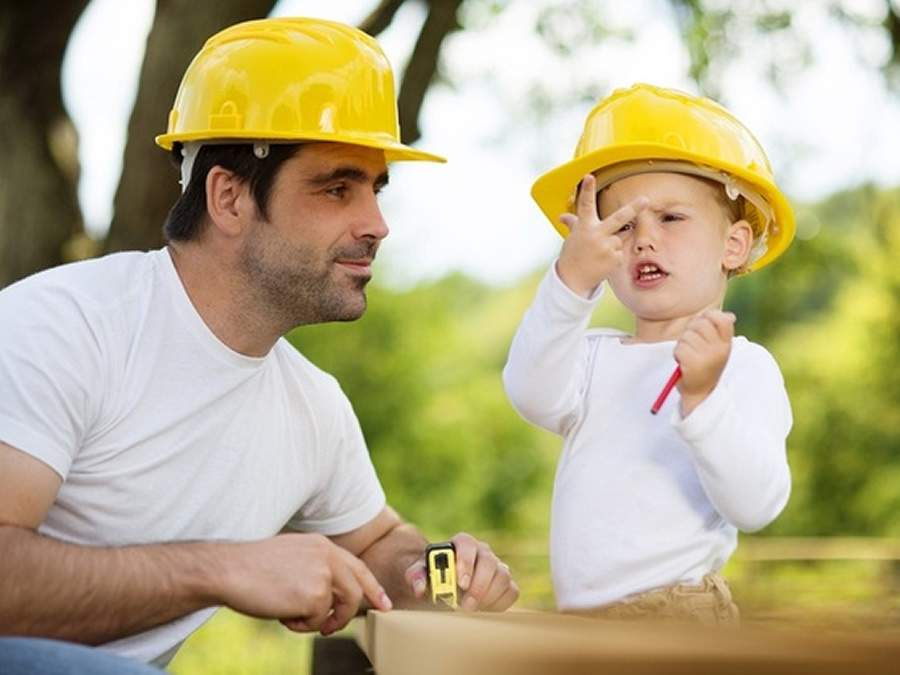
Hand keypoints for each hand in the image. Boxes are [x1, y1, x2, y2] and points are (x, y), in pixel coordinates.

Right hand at [216, 533, 391, 635]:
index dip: (372, 586)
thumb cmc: (252, 567)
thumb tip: (331, 597)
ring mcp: (323, 574)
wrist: (229, 569)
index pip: (357, 566)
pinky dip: (299, 625)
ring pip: (336, 609)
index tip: (383, 603)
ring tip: (292, 618)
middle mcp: (327, 556)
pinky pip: (317, 621)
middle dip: (347, 614)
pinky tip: (281, 616)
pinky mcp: (315, 594)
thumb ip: (315, 569)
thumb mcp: (292, 558)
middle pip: (356, 591)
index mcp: (322, 545)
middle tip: (333, 628)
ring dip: (317, 621)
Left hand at [403, 532, 518, 611]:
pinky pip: (512, 591)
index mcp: (462, 543)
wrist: (447, 583)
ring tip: (473, 608)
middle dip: (479, 585)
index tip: (460, 582)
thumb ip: (416, 576)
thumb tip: (420, 588)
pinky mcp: (506, 583)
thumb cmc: (434, 575)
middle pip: (489, 561)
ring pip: (503, 576)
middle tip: (466, 605)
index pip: (467, 544)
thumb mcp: (421, 573)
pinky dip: (500, 602)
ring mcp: (497, 566)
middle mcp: (482, 551)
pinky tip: (485, 609)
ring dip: (489, 595)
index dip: (466, 562)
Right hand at [557, 174, 648, 296]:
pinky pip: (621, 252)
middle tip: (646, 200)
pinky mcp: (615, 259)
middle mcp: (596, 235)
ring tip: (599, 254)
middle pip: (619, 218)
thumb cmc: (572, 255)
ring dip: (613, 244)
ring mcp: (606, 247)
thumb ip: (573, 224)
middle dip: (634, 208)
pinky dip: (614, 256)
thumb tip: (562, 217)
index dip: (587, 190)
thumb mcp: (572, 237)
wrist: (573, 279)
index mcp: (585, 226)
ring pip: (620, 239)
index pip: (586, 205)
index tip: (589, 176)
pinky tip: (603, 262)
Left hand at [674, 309, 735, 415]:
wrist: (701, 394)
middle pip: (699, 324)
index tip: (702, 324)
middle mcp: (720, 350)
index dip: (709, 316)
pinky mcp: (693, 364)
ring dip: (682, 345)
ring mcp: (707, 357)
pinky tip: (683, 364)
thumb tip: (730, 315)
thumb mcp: (716, 348)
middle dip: (690, 331)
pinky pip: (679, 348)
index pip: (722, 319)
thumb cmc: (706, 366)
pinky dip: (677, 354)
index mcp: (726, 344)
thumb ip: (718, 331)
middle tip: (692, 344)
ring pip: (686, 336)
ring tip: (689, 356)